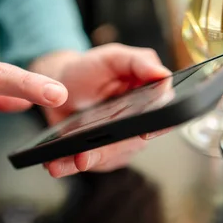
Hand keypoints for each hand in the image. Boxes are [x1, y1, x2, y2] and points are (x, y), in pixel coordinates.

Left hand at [32, 44, 171, 177]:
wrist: (60, 83)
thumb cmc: (90, 69)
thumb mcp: (115, 57)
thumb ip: (141, 62)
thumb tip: (163, 75)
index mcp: (149, 101)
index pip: (164, 118)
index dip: (157, 127)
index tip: (142, 133)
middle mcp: (138, 126)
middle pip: (132, 144)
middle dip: (111, 150)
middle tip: (89, 152)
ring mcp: (118, 144)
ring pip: (110, 158)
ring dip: (89, 160)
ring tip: (73, 158)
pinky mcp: (99, 156)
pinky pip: (88, 164)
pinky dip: (71, 165)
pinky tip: (59, 164)